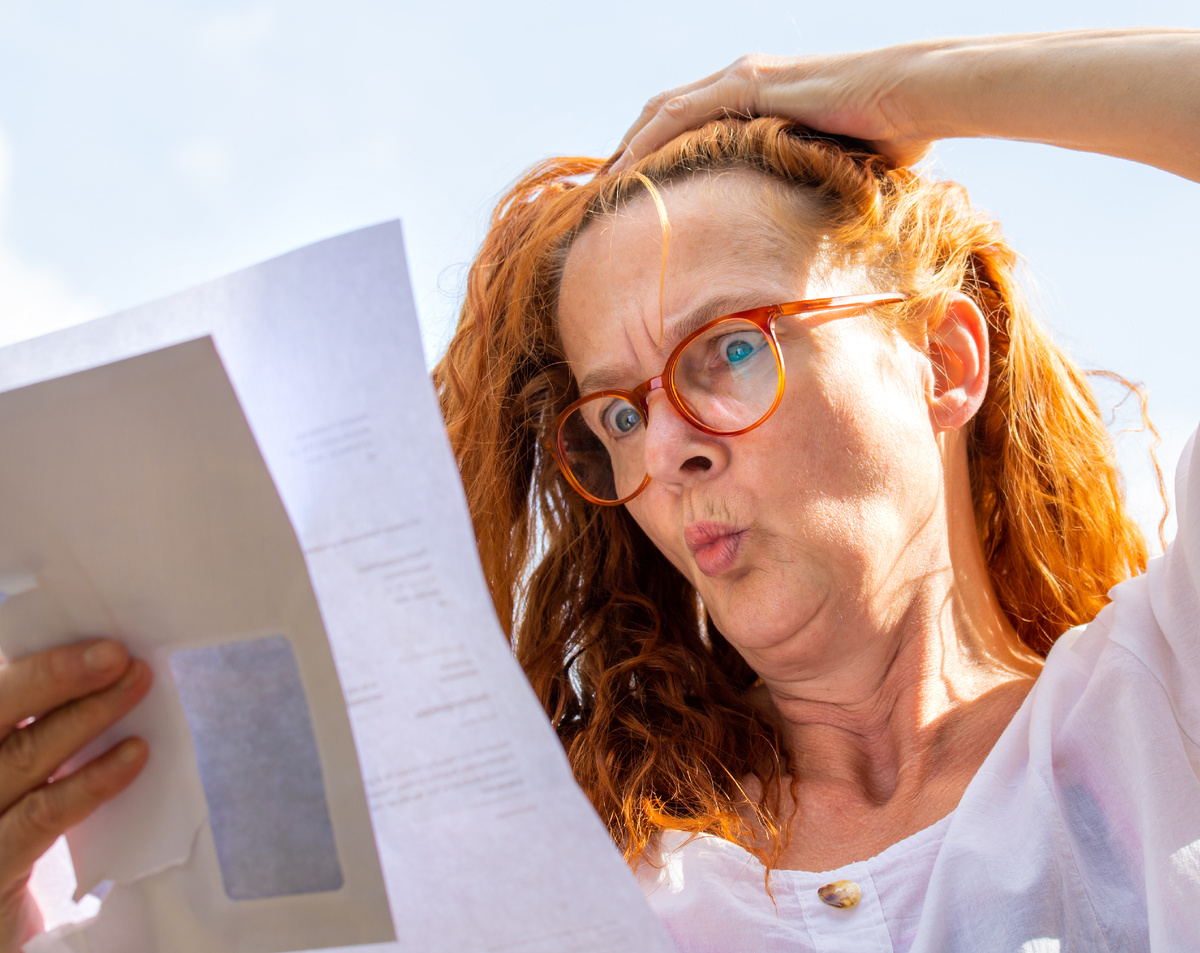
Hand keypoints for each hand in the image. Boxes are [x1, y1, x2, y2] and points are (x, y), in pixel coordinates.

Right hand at [0, 640, 150, 952]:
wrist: (12, 945)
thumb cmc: (14, 852)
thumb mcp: (22, 791)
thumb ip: (42, 741)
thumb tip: (105, 681)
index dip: (33, 662)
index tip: (87, 636)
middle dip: (52, 675)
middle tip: (114, 652)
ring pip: (21, 755)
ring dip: (84, 715)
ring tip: (135, 684)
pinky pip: (41, 816)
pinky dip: (89, 780)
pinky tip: (132, 757)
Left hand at [610, 31, 1199, 181]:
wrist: (918, 98)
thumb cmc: (895, 136)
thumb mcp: (838, 172)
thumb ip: (812, 194)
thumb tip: (814, 247)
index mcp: (758, 102)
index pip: (690, 131)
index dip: (657, 162)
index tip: (633, 201)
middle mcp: (741, 83)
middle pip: (663, 120)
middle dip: (629, 158)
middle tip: (597, 199)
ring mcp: (741, 80)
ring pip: (660, 115)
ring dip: (626, 152)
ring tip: (595, 192)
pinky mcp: (747, 85)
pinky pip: (679, 116)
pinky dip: (646, 144)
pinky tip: (623, 174)